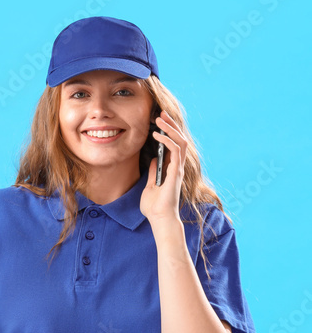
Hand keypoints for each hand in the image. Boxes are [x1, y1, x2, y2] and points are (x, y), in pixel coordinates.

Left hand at [140, 111, 186, 225]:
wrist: (158, 218)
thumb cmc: (154, 206)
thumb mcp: (151, 185)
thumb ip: (154, 172)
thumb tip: (154, 160)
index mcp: (171, 169)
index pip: (174, 145)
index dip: (169, 131)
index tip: (159, 121)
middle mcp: (177, 167)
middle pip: (179, 139)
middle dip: (171, 124)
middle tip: (161, 114)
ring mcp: (177, 169)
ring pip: (180, 141)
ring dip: (170, 128)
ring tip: (159, 119)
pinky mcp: (175, 172)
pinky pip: (175, 151)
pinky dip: (167, 140)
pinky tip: (157, 135)